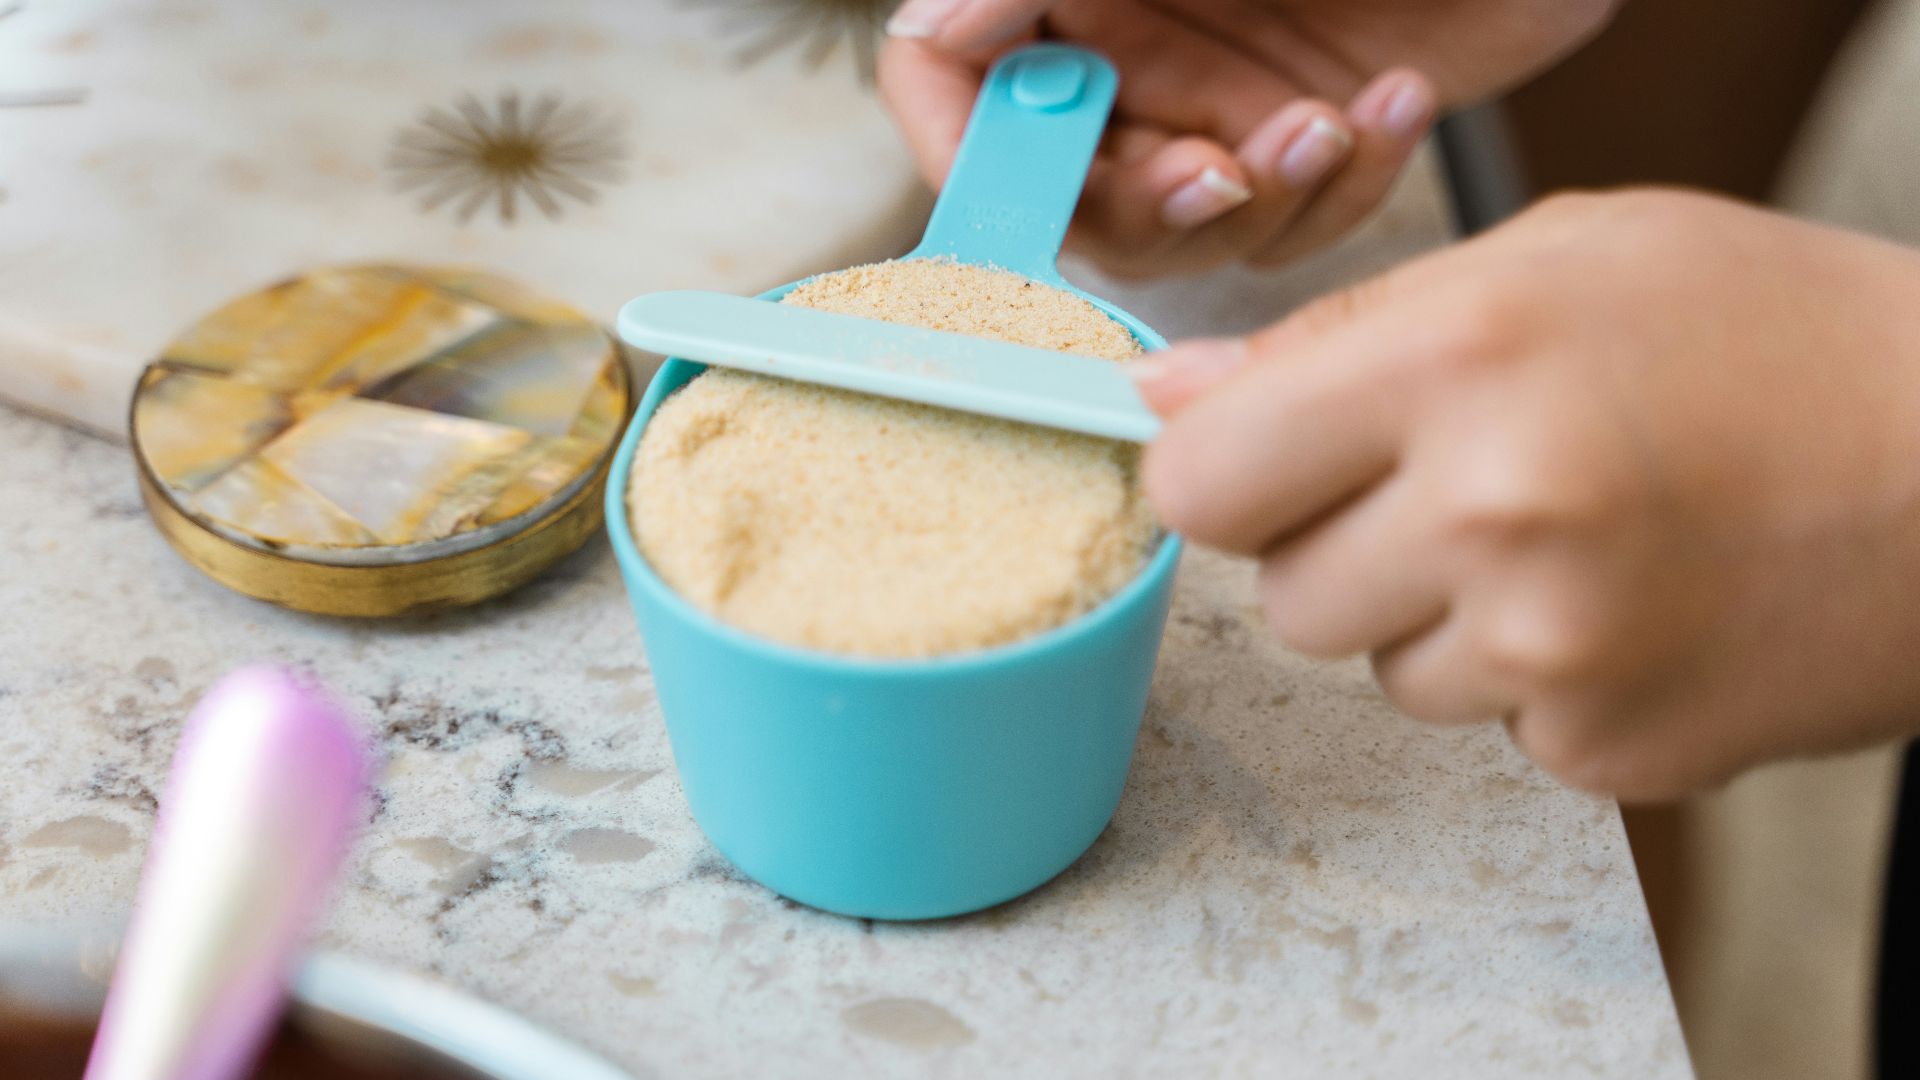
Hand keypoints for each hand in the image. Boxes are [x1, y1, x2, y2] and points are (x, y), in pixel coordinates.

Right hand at [878, 0, 1616, 276]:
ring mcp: (1221, 98)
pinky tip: (1397, 103)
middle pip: (1070, 192)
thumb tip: (934, 23)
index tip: (1025, 182)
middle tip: (1221, 172)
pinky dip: (1352, 184)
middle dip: (1150, 201)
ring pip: (1187, 230)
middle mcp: (1130, 48)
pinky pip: (1300, 222)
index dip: (965, 149)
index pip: (948, 86)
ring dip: (1264, 200)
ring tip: (1332, 124)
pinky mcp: (1315, 136)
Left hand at [1134, 190, 1919, 799]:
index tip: (1258, 463)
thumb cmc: (1770, 330)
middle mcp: (1493, 513)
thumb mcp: (1552, 256)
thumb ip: (1338, 333)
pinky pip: (1492, 726)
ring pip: (1382, 670)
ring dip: (1443, 616)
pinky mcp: (1608, 748)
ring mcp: (1553, 650)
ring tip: (1578, 538)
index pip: (1200, 480)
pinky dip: (1537, 679)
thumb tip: (1171, 395)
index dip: (1220, 474)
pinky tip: (1635, 603)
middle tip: (1466, 485)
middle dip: (1342, 545)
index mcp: (1457, 361)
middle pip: (1281, 594)